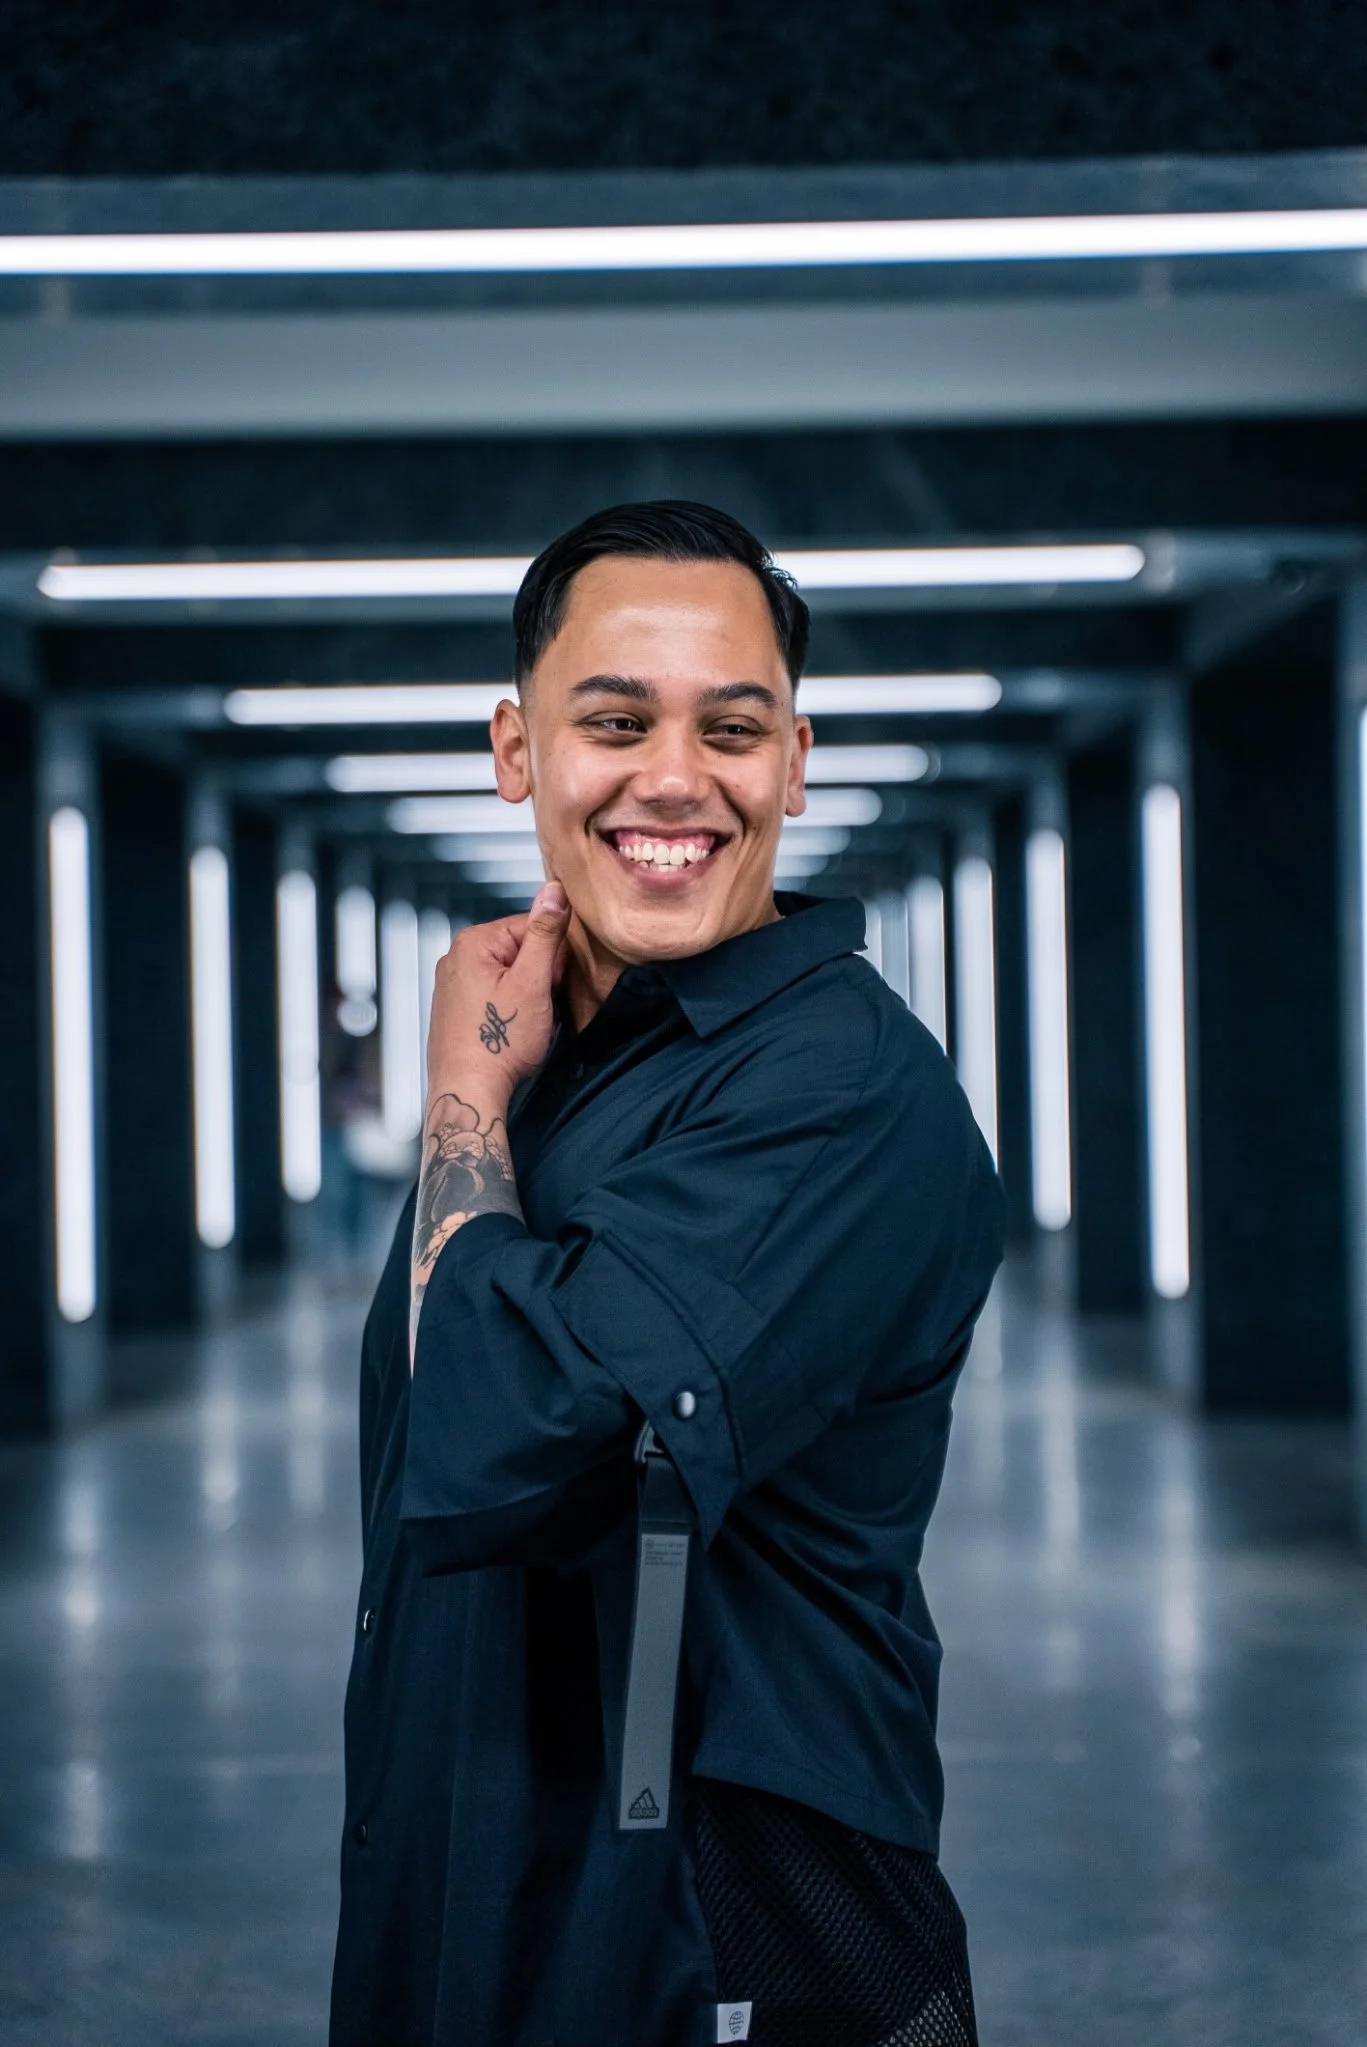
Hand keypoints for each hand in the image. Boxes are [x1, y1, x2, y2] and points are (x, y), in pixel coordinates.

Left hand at [425, 881, 570, 1109]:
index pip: (531, 926)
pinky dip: (507, 1007)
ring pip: (506, 974)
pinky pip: (491, 993)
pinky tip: (509, 1031)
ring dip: (526, 993)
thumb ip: (545, 933)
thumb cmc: (499, 1044)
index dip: (552, 956)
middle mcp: (454, 957)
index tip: (553, 985)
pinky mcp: (452, 1007)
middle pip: (518, 949)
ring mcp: (450, 984)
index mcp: (472, 942)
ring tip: (523, 1023)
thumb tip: (554, 889)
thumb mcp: (533, 983)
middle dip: (538, 975)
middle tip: (538, 1008)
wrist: (468, 1093)